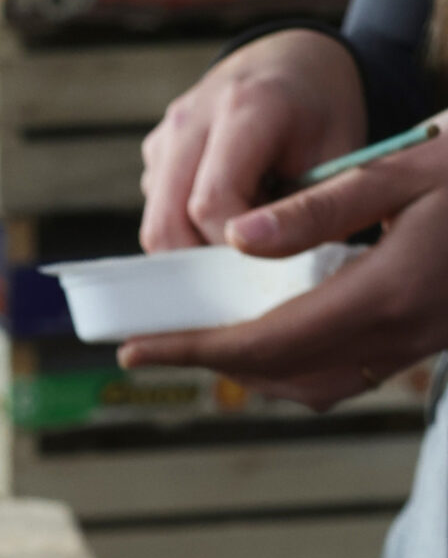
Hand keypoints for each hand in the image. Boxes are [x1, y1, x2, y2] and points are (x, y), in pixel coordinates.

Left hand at [121, 125, 447, 406]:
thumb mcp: (407, 169)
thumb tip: (238, 240)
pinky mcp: (419, 346)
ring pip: (309, 387)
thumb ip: (320, 211)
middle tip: (156, 347)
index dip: (194, 350)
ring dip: (252, 374)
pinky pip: (340, 378)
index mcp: (384, 295)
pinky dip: (294, 370)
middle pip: (278, 375)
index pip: (264, 343)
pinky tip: (271, 343)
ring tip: (203, 347)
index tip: (138, 350)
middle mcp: (395, 337)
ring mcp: (410, 349)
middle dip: (212, 365)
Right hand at [139, 29, 363, 250]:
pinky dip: (186, 231)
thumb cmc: (323, 115)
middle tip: (247, 270)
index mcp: (247, 105)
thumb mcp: (338, 160)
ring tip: (241, 236)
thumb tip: (272, 281)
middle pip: (166, 224)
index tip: (266, 261)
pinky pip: (156, 213)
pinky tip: (225, 214)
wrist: (297, 62)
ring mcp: (166, 134)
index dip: (233, 248)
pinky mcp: (155, 151)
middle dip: (203, 265)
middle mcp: (193, 117)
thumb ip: (306, 217)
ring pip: (154, 226)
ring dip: (192, 250)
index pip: (211, 204)